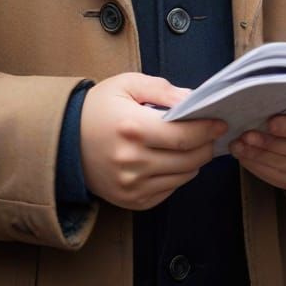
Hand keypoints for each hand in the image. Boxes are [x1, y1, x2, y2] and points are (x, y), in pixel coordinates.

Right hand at [80, 73, 225, 211]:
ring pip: (183, 177)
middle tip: (211, 132)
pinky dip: (177, 175)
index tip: (221, 122)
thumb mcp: (127, 84)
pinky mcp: (132, 201)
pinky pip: (169, 191)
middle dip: (206, 145)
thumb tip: (193, 99)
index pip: (185, 136)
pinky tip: (170, 159)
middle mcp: (132, 162)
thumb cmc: (98, 108)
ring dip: (194, 161)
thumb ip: (162, 89)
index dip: (208, 130)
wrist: (65, 141)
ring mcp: (132, 186)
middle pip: (189, 159)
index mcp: (133, 128)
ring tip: (191, 144)